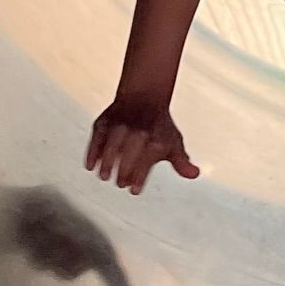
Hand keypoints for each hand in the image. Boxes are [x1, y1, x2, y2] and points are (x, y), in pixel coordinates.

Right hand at [85, 96, 199, 193]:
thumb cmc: (159, 126)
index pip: (147, 159)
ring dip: (107, 160)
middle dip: (124, 169)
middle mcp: (139, 130)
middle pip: (130, 150)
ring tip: (104, 176)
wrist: (144, 96)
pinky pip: (98, 135)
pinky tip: (90, 165)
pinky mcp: (105, 120)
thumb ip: (181, 162)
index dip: (139, 176)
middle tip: (119, 183)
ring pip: (113, 141)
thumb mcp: (173, 143)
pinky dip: (92, 150)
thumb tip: (195, 174)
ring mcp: (121, 123)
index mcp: (156, 137)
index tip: (134, 190)